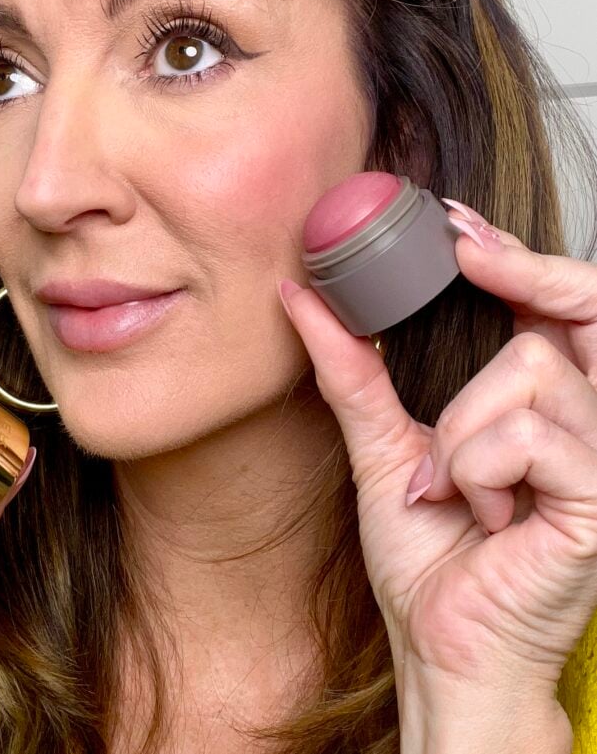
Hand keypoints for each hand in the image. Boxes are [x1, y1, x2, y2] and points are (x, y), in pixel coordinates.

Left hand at [279, 200, 596, 714]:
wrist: (443, 646)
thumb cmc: (427, 557)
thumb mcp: (381, 447)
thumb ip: (352, 372)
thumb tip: (301, 298)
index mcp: (539, 409)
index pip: (547, 310)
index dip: (515, 258)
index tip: (453, 224)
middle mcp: (580, 424)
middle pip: (555, 322)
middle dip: (506, 315)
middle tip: (453, 336)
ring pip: (529, 371)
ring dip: (462, 435)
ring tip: (452, 491)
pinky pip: (528, 435)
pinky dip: (478, 471)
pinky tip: (486, 516)